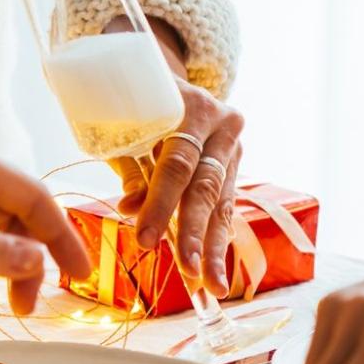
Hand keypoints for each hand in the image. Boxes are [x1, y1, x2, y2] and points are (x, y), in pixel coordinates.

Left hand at [103, 18, 243, 287]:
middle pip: (206, 186)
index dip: (161, 203)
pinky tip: (216, 271)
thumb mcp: (127, 128)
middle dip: (194, 233)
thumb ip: (131, 166)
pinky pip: (226, 206)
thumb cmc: (136, 105)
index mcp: (191, 107)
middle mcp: (222, 125)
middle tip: (187, 271)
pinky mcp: (235, 165)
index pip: (178, 163)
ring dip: (214, 247)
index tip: (145, 239)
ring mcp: (233, 146)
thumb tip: (130, 209)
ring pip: (223, 202)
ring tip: (212, 285)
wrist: (167, 79)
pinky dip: (217, 239)